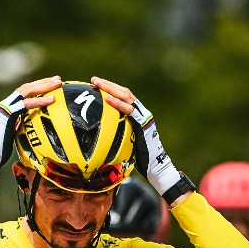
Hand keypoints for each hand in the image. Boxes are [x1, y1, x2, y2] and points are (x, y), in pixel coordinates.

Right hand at [0, 76, 61, 187]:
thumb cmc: (2, 151)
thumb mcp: (16, 135)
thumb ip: (24, 127)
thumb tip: (38, 130)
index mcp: (8, 108)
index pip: (24, 92)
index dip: (38, 87)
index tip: (52, 85)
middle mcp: (6, 104)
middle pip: (27, 88)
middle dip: (43, 82)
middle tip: (58, 80)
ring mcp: (6, 108)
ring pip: (26, 91)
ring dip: (44, 86)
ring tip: (58, 84)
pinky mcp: (7, 114)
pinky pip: (26, 104)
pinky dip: (40, 101)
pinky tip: (52, 100)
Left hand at [92, 76, 181, 198]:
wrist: (155, 167)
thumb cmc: (139, 158)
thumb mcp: (126, 141)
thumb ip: (118, 132)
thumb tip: (99, 135)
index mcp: (138, 115)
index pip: (124, 96)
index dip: (111, 89)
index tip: (97, 85)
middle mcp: (142, 113)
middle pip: (124, 92)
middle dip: (108, 85)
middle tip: (94, 80)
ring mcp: (144, 117)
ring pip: (127, 97)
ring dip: (111, 89)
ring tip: (97, 84)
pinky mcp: (143, 124)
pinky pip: (129, 111)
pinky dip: (117, 104)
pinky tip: (107, 99)